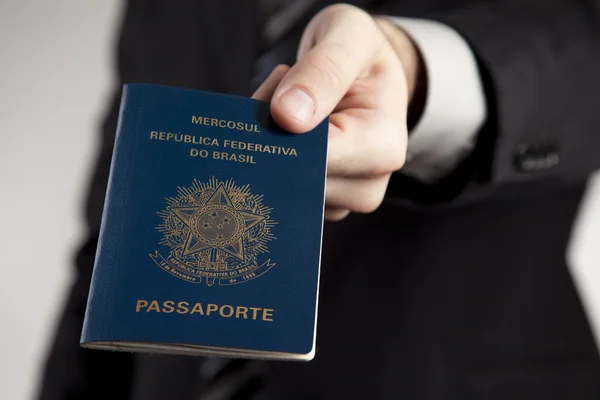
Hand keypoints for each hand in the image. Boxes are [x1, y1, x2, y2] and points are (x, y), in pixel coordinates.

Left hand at [253, 4, 421, 219]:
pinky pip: (281, 191)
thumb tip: (288, 117)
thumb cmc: (364, 55)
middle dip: (271, 136)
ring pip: (281, 187)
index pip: (314, 159)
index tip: (275, 98)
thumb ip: (323, 70)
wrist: (369, 76)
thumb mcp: (351, 36)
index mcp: (382, 147)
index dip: (282, 132)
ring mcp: (343, 199)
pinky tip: (284, 126)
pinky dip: (271, 156)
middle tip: (280, 89)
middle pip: (294, 177)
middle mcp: (368, 184)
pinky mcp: (322, 202)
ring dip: (267, 143)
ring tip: (287, 101)